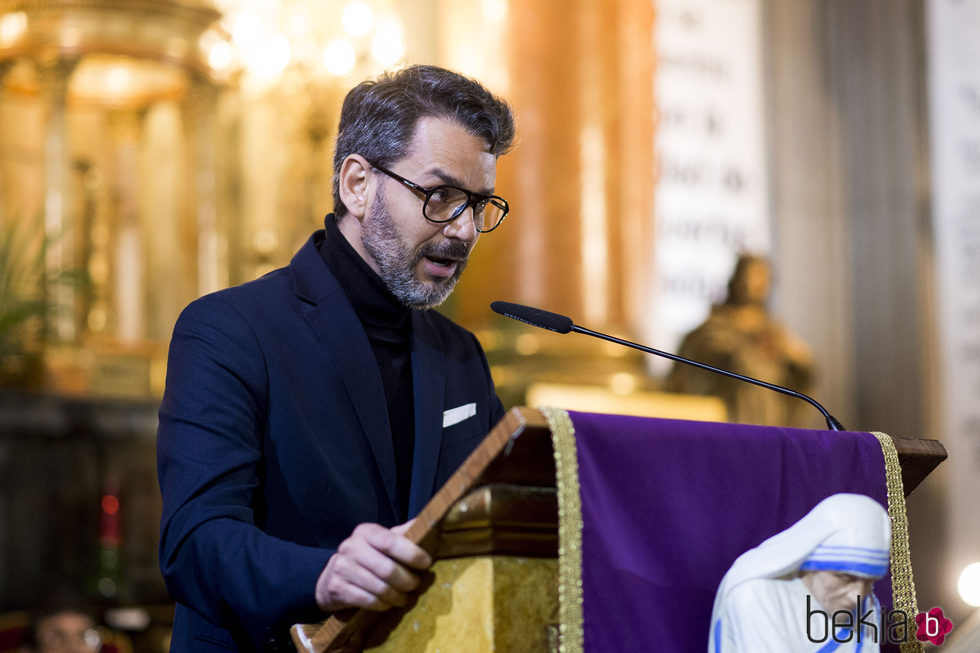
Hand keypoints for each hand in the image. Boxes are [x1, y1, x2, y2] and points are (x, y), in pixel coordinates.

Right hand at [315, 521, 431, 611]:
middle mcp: (351, 546)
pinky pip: (368, 601)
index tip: (426, 563)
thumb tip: (426, 524)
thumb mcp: (381, 542)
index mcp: (365, 532)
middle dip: (407, 580)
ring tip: (404, 597)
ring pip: (380, 588)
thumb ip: (401, 535)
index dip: (411, 553)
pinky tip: (388, 603)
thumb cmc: (366, 557)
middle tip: (416, 585)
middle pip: (388, 569)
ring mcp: (342, 567)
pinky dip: (383, 605)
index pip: (390, 542)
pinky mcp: (336, 588)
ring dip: (397, 596)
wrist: (331, 577)